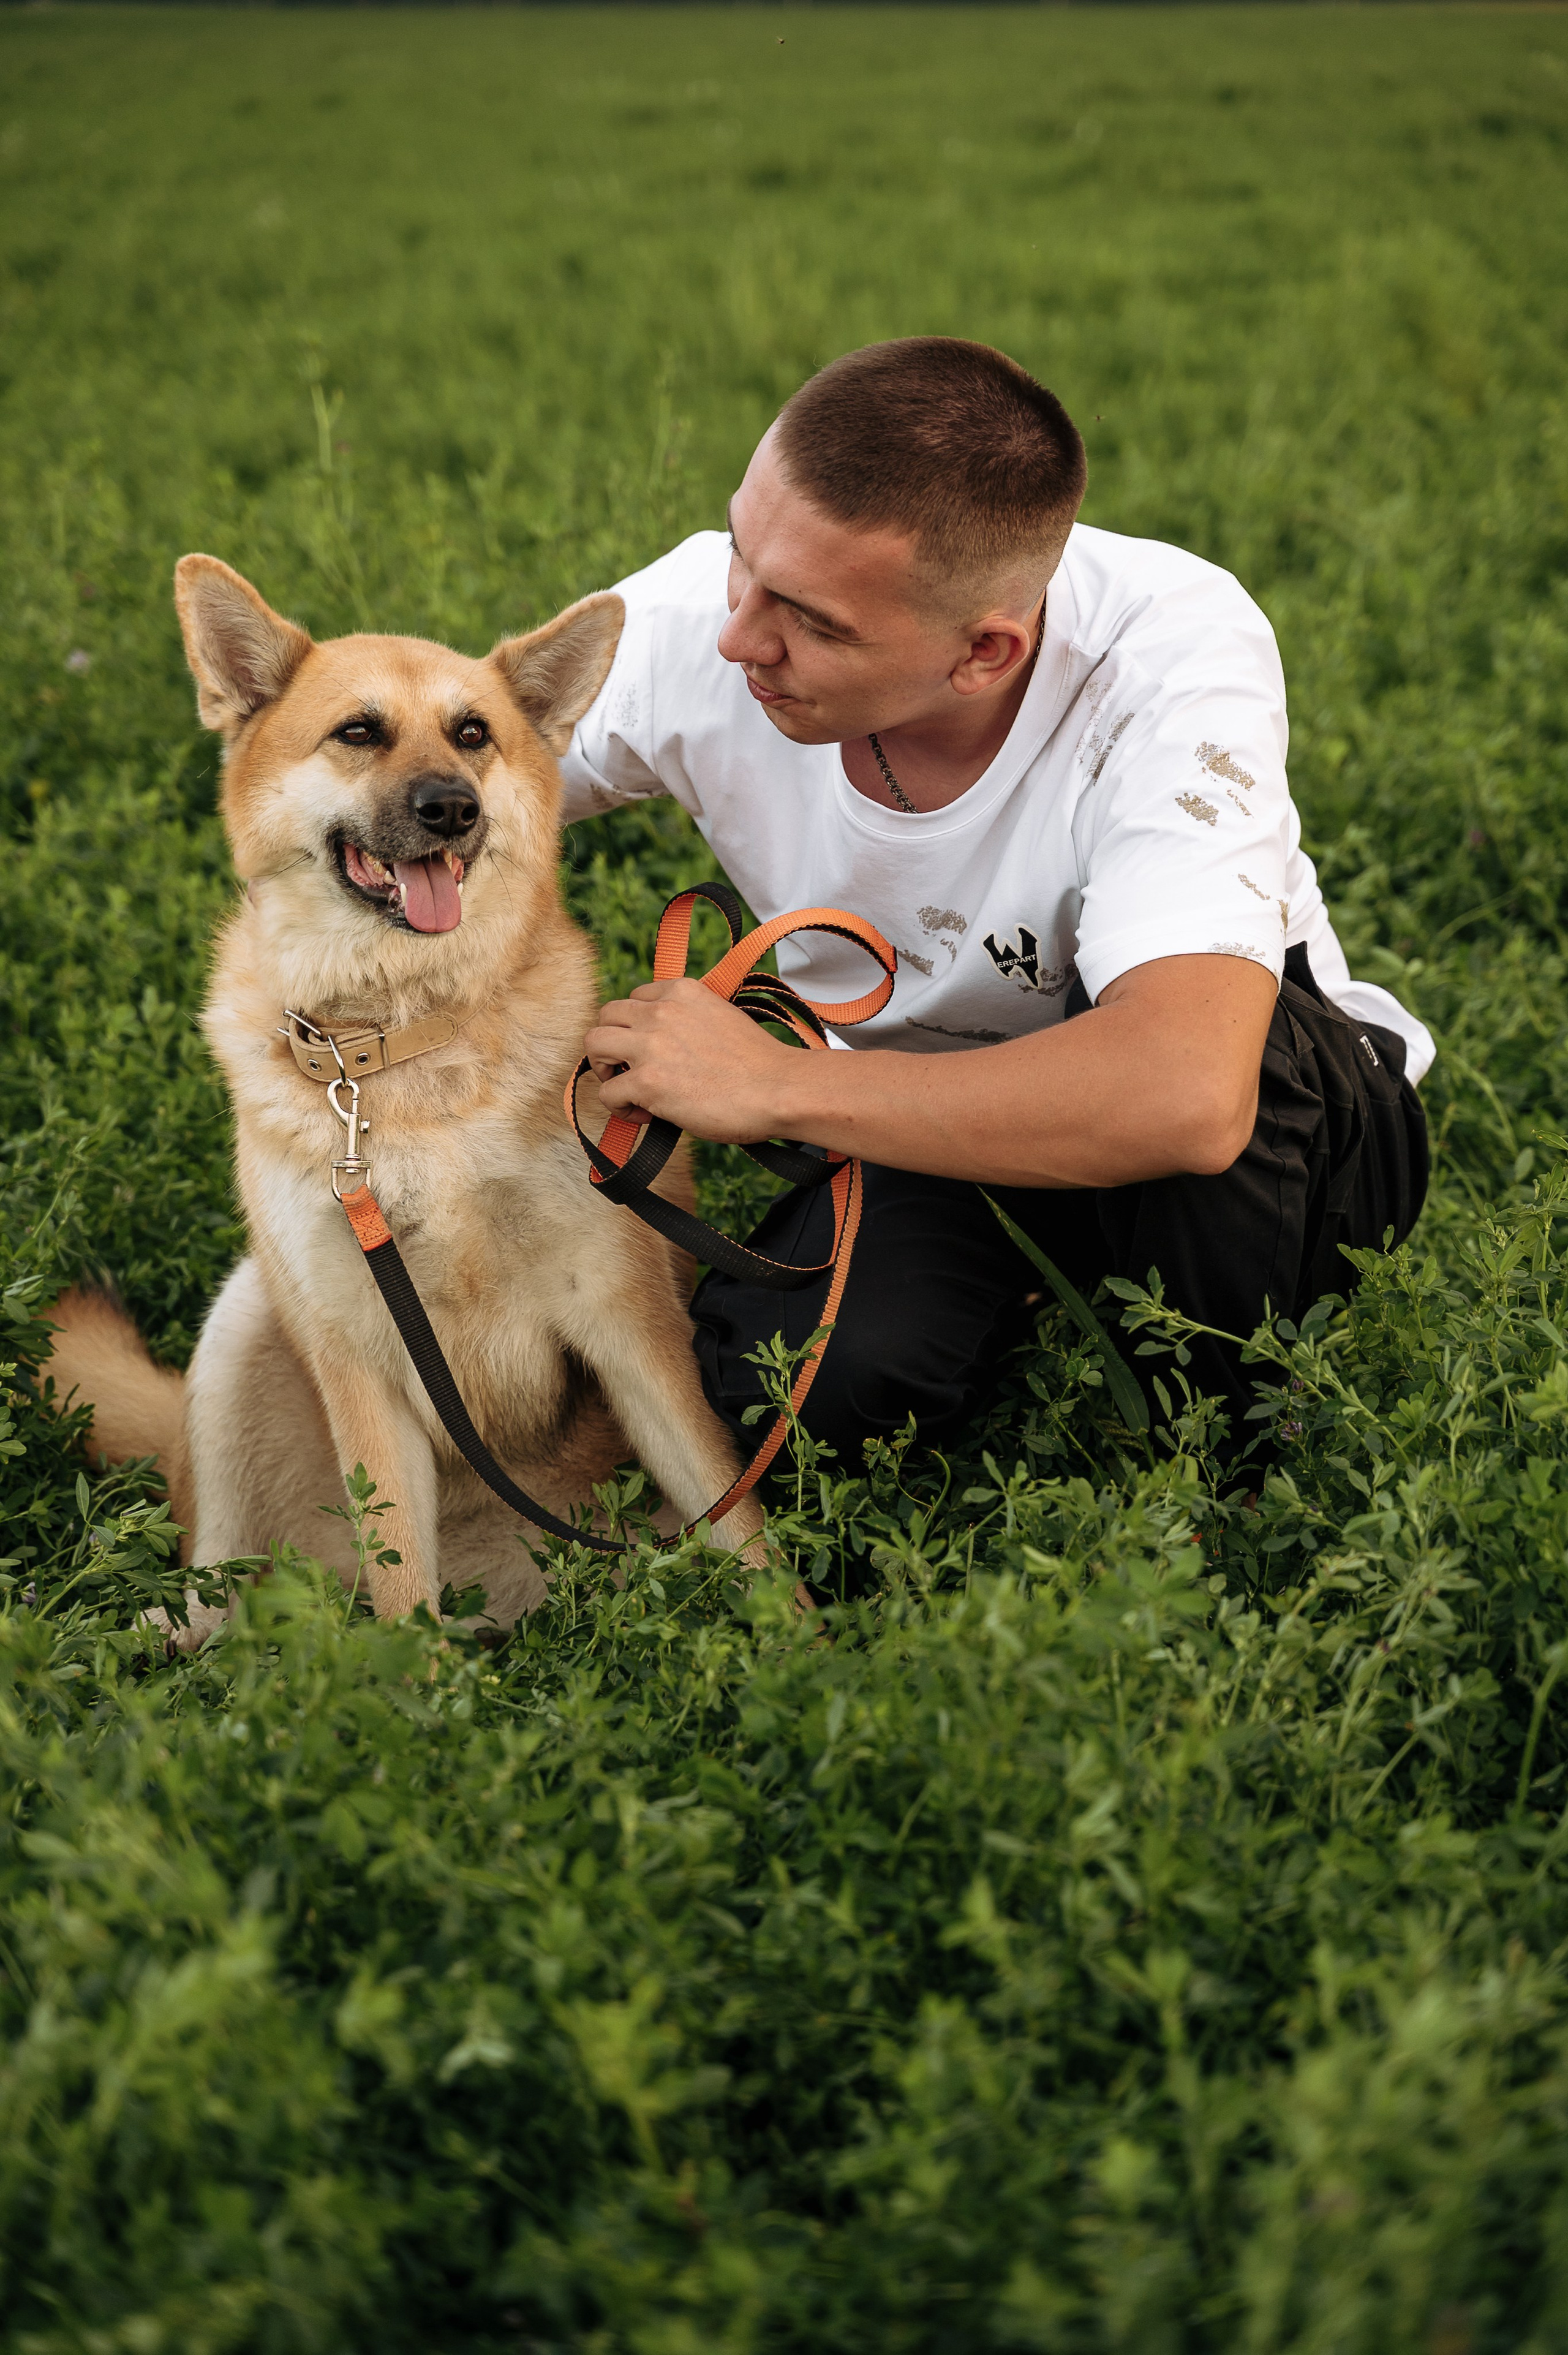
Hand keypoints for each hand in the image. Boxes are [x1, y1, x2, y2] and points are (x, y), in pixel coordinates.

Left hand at [584, 978, 807, 1143]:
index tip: (653, 1050)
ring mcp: (650, 1044)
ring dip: (605, 1068)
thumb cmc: (759, 1064)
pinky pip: (607, 1093)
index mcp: (682, 991)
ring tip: (626, 1087)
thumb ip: (691, 1020)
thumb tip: (673, 1046)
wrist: (778, 1089)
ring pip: (594, 1044)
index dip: (637, 1026)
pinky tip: (645, 1115)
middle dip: (613, 1042)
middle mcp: (661, 1010)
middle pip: (606, 1014)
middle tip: (629, 1068)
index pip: (635, 998)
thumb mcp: (723, 1017)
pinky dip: (620, 1107)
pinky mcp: (647, 1081)